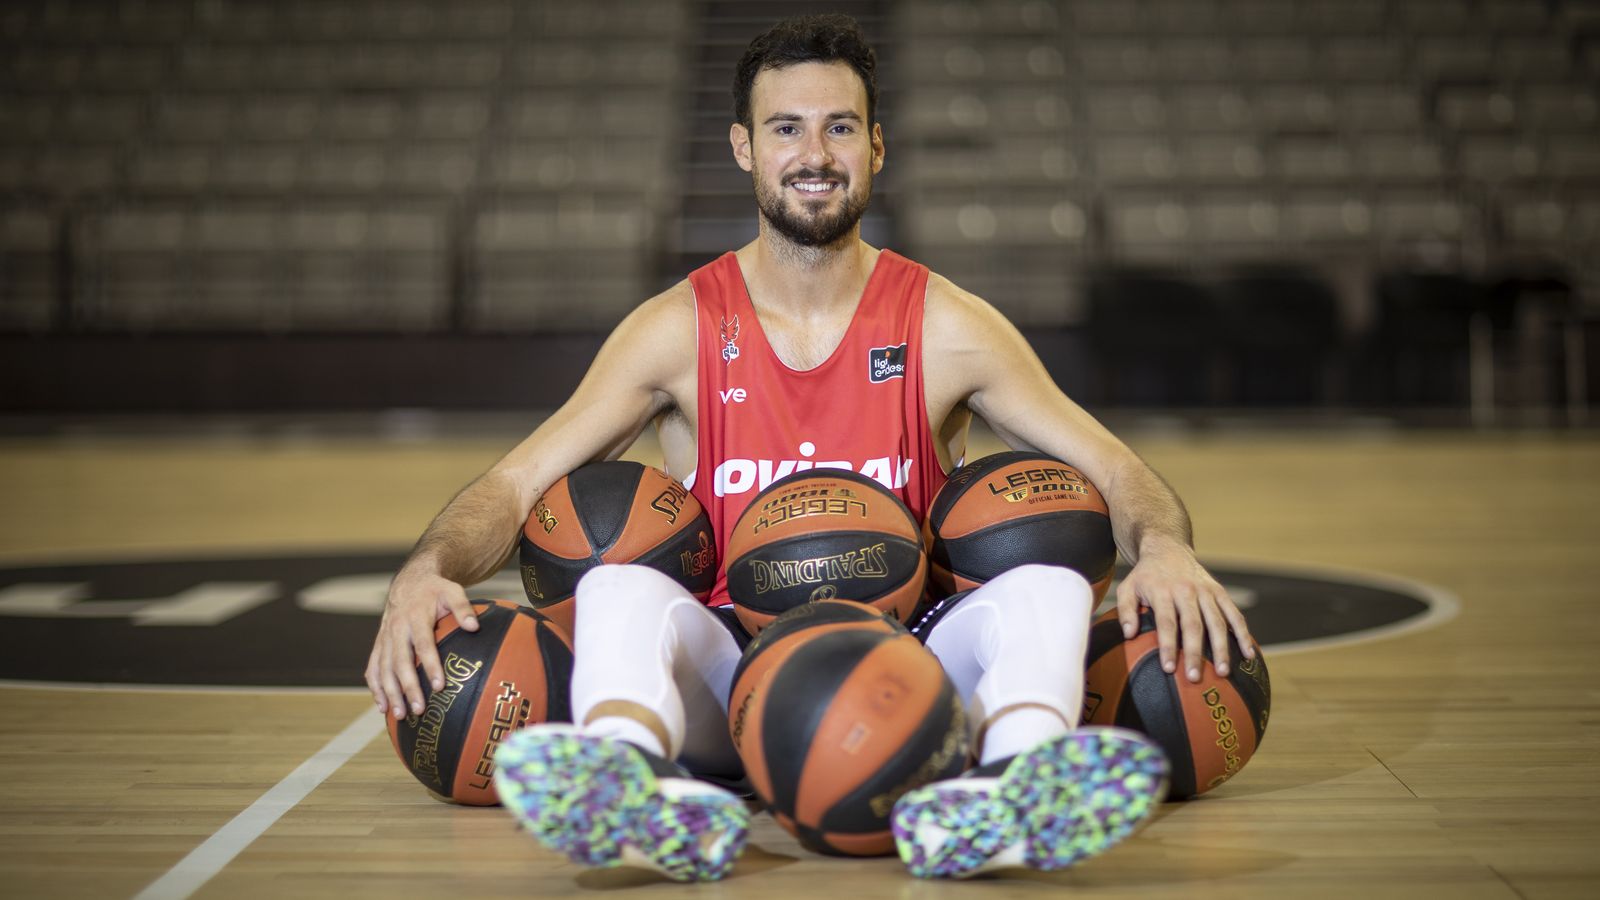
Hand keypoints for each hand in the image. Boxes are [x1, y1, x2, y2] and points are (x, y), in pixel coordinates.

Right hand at [364, 568, 479, 718]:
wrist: (410, 582)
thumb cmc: (435, 590)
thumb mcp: (452, 591)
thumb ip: (463, 608)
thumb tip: (474, 627)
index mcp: (415, 616)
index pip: (423, 644)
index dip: (430, 666)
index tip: (439, 686)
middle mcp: (396, 629)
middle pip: (399, 662)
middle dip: (407, 687)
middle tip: (418, 709)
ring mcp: (384, 638)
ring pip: (383, 669)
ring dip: (389, 693)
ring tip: (399, 715)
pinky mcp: (379, 644)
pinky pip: (373, 668)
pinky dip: (375, 687)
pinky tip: (381, 706)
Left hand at [1114, 543, 1253, 683]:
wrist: (1168, 549)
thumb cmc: (1146, 576)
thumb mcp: (1128, 588)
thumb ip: (1125, 611)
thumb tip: (1128, 635)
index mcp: (1163, 591)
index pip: (1167, 622)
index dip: (1168, 646)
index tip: (1168, 668)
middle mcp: (1186, 591)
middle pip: (1193, 625)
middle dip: (1195, 653)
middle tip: (1194, 677)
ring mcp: (1206, 591)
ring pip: (1217, 621)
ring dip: (1221, 648)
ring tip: (1222, 672)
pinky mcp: (1219, 591)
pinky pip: (1234, 614)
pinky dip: (1243, 633)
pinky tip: (1248, 654)